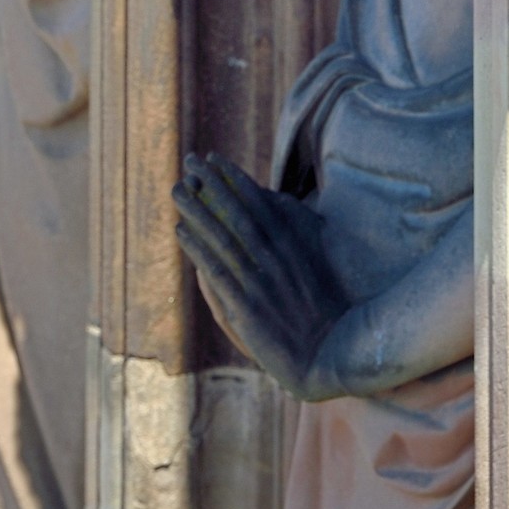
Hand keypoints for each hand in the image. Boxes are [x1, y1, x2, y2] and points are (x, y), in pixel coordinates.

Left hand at [173, 152, 354, 401]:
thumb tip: (272, 199)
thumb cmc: (324, 303)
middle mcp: (274, 255)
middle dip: (210, 183)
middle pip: (236, 210)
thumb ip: (294, 226)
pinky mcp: (246, 307)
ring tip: (178, 189)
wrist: (330, 350)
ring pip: (221, 237)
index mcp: (292, 241)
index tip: (213, 158)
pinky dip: (197, 248)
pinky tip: (181, 230)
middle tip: (189, 160)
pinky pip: (215, 271)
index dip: (233, 176)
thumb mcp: (314, 255)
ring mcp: (259, 280)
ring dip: (197, 210)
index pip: (257, 199)